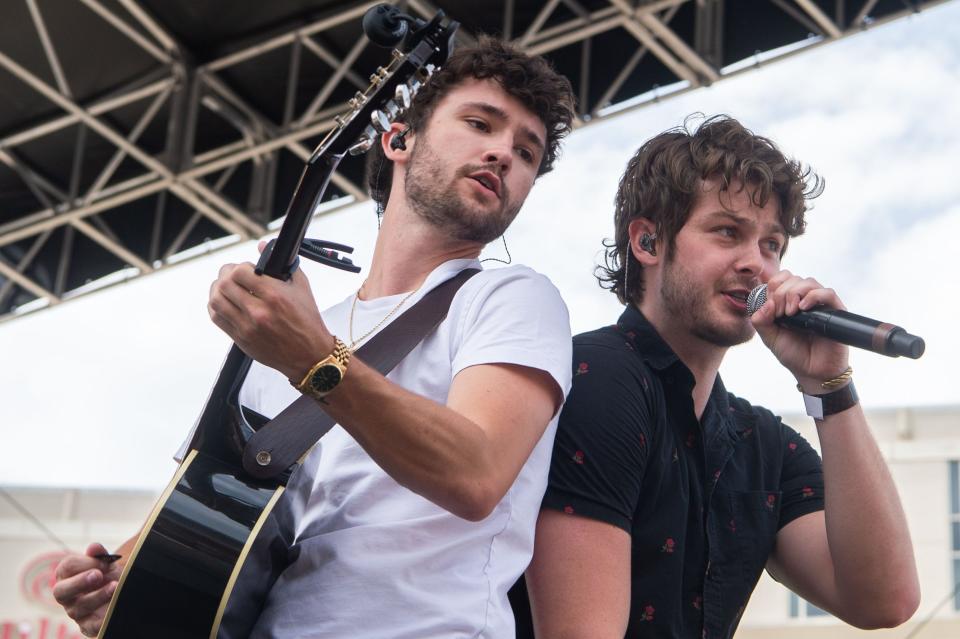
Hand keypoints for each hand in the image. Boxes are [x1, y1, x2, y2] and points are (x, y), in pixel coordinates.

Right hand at [53, 543, 122, 636]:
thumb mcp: (106, 563)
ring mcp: (75, 612)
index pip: (67, 567)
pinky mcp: (87, 626)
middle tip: (98, 575)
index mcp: (67, 576)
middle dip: (79, 582)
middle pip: (60, 591)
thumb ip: (100, 555)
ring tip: (115, 586)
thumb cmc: (108, 574)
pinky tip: (113, 608)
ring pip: (78, 608)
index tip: (105, 562)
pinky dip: (102, 618)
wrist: (120, 591)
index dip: (86, 563)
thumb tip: (94, 547)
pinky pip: (90, 626)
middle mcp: (66, 595)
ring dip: (98, 596)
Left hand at [208, 243, 332, 381]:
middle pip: (224, 284)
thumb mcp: (302, 288)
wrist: (309, 355)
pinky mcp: (241, 339)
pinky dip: (216, 306)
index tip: (248, 270)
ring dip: (217, 289)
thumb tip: (263, 246)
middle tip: (233, 275)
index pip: (240, 271)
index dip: (241, 267)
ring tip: (226, 288)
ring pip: (216, 300)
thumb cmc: (307, 321)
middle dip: (226, 274)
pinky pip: (217, 318)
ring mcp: (247, 327)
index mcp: (275, 295)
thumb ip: (284, 265)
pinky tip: (225, 303)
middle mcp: (259, 311)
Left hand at [750, 270, 849, 390]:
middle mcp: (804, 300)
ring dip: (794, 293)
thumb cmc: (793, 353)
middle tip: (780, 313)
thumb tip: (767, 303)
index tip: (770, 307)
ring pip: (809, 282)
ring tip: (790, 313)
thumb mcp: (769, 337)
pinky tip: (803, 308)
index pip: (780, 279)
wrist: (812, 372)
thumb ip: (761, 321)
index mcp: (788, 302)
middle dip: (781, 293)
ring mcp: (820, 304)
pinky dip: (813, 296)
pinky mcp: (835, 311)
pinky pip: (828, 293)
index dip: (772, 287)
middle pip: (793, 278)